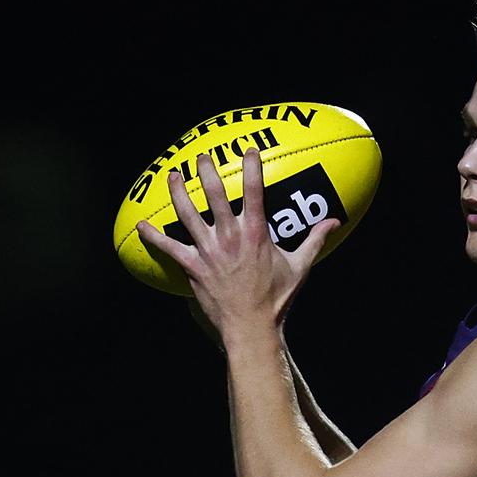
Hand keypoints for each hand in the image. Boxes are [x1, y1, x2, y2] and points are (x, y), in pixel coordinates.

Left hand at [136, 147, 339, 342]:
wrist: (251, 326)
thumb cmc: (277, 298)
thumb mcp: (300, 266)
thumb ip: (315, 240)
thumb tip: (335, 221)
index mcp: (256, 233)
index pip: (254, 192)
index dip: (251, 168)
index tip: (248, 150)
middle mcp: (230, 237)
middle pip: (213, 195)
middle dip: (205, 171)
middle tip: (201, 155)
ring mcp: (209, 251)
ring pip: (188, 214)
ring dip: (178, 192)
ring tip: (173, 175)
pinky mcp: (193, 267)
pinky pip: (169, 248)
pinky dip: (153, 237)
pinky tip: (141, 225)